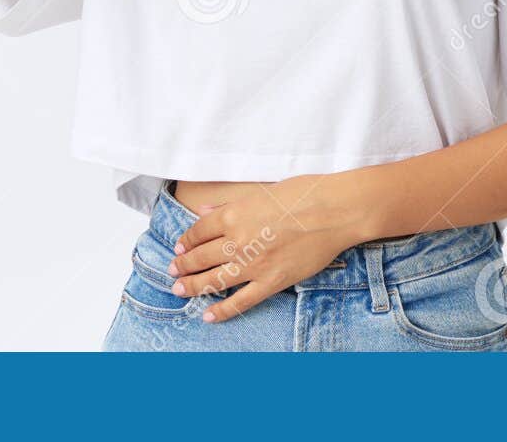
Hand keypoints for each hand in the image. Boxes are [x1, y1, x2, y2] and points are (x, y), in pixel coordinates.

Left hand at [167, 175, 369, 321]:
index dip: (186, 240)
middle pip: (201, 256)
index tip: (180, 246)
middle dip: (183, 264)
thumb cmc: (303, 194)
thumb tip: (205, 212)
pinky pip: (241, 301)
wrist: (333, 212)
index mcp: (234, 215)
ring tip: (179, 289)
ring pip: (214, 280)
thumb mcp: (260, 192)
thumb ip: (230, 205)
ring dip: (192, 286)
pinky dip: (222, 310)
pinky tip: (208, 316)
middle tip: (173, 270)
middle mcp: (238, 240)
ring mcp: (254, 264)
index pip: (200, 231)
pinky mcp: (272, 281)